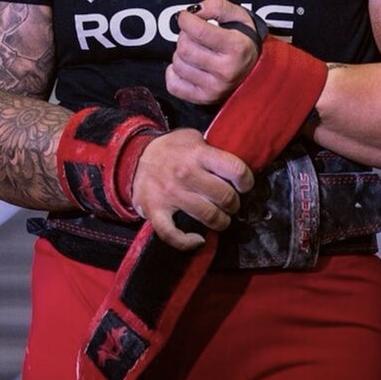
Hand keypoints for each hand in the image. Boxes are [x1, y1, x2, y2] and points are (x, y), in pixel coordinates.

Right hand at [130, 128, 253, 249]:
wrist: (134, 157)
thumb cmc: (170, 149)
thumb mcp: (193, 137)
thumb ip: (213, 149)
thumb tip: (235, 167)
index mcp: (198, 153)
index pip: (235, 169)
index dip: (246, 181)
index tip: (244, 185)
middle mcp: (186, 173)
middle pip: (225, 197)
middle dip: (234, 204)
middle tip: (230, 203)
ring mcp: (170, 194)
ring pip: (209, 217)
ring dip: (220, 222)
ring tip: (219, 218)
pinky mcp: (155, 211)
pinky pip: (173, 235)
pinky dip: (188, 242)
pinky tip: (198, 239)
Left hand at [165, 0, 260, 105]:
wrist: (257, 68)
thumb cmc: (243, 39)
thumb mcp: (238, 15)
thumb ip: (216, 6)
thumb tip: (193, 12)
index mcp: (236, 47)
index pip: (198, 30)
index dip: (186, 19)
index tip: (186, 17)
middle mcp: (226, 70)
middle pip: (184, 48)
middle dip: (184, 36)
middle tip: (193, 35)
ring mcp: (215, 88)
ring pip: (177, 65)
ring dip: (181, 54)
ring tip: (195, 51)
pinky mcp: (205, 99)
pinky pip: (173, 85)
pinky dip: (174, 73)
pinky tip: (188, 67)